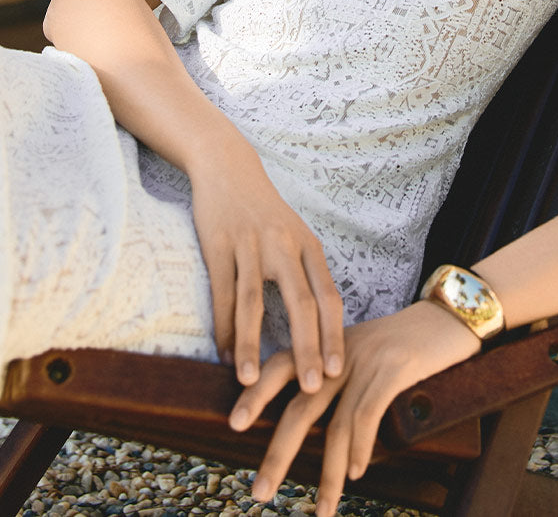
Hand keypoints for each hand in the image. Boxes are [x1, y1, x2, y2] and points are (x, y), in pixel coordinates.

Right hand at [189, 148, 343, 394]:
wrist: (228, 168)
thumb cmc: (265, 212)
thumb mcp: (294, 236)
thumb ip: (306, 274)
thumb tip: (319, 329)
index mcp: (308, 246)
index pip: (329, 297)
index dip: (333, 336)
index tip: (338, 373)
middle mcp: (284, 245)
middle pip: (300, 303)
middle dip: (306, 349)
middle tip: (310, 389)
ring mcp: (250, 244)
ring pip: (253, 302)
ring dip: (251, 346)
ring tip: (250, 382)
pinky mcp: (219, 244)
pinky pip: (222, 293)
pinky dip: (223, 327)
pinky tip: (223, 354)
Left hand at [229, 298, 480, 516]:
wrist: (449, 317)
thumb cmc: (406, 343)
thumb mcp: (364, 354)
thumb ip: (339, 380)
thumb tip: (324, 430)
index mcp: (326, 345)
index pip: (280, 365)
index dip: (257, 393)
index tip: (233, 424)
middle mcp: (340, 352)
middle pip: (300, 406)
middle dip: (279, 453)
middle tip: (259, 492)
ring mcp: (367, 360)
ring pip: (336, 424)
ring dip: (327, 473)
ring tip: (320, 510)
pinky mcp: (395, 368)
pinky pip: (369, 414)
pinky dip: (360, 449)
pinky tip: (355, 474)